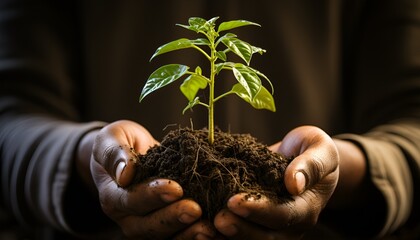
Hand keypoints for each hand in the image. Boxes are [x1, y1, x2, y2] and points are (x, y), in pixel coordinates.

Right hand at [90, 120, 215, 238]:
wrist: (131, 153)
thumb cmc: (121, 142)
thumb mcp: (111, 138)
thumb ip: (114, 153)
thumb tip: (124, 173)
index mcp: (113, 197)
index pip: (130, 200)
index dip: (152, 196)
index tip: (174, 188)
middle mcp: (129, 218)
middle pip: (148, 227)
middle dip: (173, 218)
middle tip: (195, 209)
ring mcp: (148, 226)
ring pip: (166, 238)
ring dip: (187, 234)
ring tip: (208, 227)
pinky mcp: (168, 228)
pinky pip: (180, 236)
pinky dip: (197, 235)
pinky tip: (216, 231)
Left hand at [213, 125, 338, 238]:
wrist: (304, 159)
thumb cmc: (313, 150)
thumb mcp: (321, 150)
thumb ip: (311, 165)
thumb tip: (294, 183)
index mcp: (306, 208)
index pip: (283, 215)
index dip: (259, 210)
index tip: (235, 201)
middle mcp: (289, 225)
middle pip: (265, 237)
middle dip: (240, 229)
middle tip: (217, 219)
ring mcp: (272, 228)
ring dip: (228, 237)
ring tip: (205, 227)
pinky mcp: (255, 223)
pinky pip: (239, 234)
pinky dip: (221, 234)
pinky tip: (201, 224)